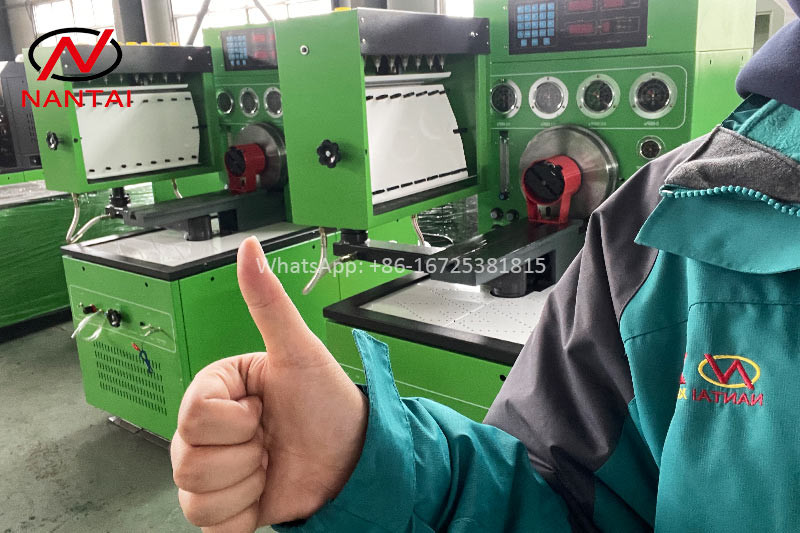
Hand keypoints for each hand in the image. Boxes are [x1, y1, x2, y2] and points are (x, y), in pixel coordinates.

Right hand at [171, 236, 368, 531]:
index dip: (235, 420)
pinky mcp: (223, 503)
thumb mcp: (300, 350)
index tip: (263, 409)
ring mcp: (213, 467)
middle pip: (187, 457)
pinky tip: (264, 490)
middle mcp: (208, 428)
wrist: (352, 462)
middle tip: (271, 439)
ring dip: (245, 483)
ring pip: (194, 490)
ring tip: (271, 463)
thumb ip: (268, 302)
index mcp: (217, 390)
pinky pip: (206, 519)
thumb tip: (250, 248)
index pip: (194, 414)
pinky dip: (242, 512)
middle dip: (244, 454)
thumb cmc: (329, 404)